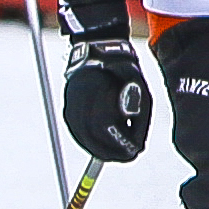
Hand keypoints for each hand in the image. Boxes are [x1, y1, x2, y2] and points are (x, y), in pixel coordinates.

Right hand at [62, 36, 153, 163]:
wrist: (98, 51)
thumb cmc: (124, 74)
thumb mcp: (140, 95)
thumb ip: (139, 123)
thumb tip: (137, 147)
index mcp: (102, 106)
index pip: (111, 138)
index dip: (122, 149)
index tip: (133, 154)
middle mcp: (84, 110)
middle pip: (94, 142)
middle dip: (110, 153)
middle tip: (124, 157)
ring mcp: (73, 110)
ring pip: (83, 139)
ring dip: (98, 149)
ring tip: (112, 151)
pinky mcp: (68, 109)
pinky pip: (76, 131)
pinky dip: (88, 139)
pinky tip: (98, 141)